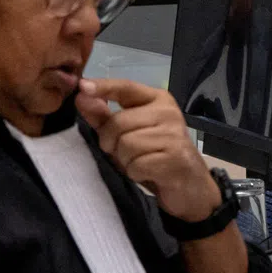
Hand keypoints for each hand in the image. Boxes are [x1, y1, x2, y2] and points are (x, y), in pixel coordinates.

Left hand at [76, 77, 220, 222]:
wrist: (189, 186)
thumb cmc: (154, 156)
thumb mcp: (127, 135)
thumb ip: (104, 116)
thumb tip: (81, 95)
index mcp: (157, 100)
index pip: (125, 88)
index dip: (103, 87)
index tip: (82, 87)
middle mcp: (168, 112)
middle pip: (118, 122)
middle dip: (111, 142)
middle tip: (124, 153)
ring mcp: (173, 134)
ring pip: (125, 145)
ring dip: (125, 161)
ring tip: (140, 163)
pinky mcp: (174, 157)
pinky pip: (137, 165)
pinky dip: (136, 173)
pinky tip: (149, 173)